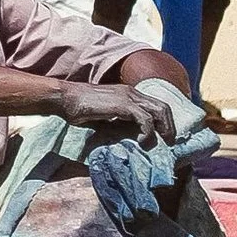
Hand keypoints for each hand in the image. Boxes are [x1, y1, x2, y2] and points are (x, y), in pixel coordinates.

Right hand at [59, 80, 178, 143]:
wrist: (67, 99)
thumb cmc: (81, 109)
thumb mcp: (106, 116)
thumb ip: (119, 123)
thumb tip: (129, 139)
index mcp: (129, 94)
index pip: (156, 105)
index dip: (164, 121)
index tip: (164, 137)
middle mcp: (132, 92)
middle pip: (163, 107)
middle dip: (169, 126)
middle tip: (168, 143)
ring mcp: (128, 96)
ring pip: (159, 110)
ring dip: (164, 129)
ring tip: (160, 144)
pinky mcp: (123, 105)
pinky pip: (144, 118)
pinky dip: (148, 131)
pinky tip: (141, 141)